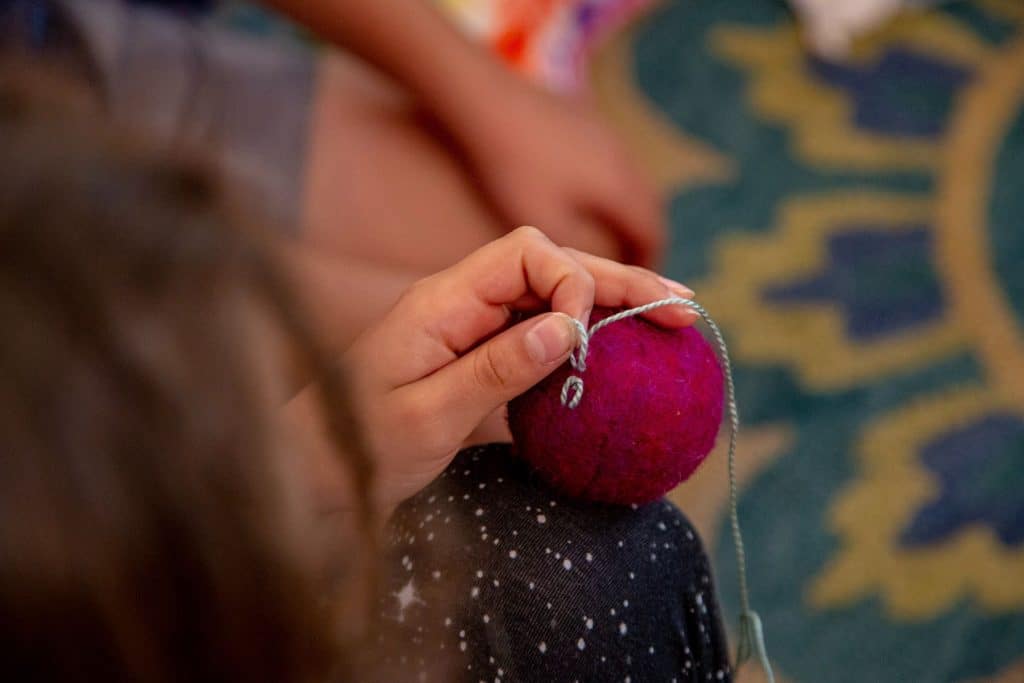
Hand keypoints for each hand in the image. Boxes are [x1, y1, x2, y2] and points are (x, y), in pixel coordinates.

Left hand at [344, 227, 694, 511]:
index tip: (589, 335)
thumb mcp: (427, 415)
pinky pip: (538, 333)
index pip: (526, 254)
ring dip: (610, 306)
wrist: (315, 470)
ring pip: (551, 298)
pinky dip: (583, 339)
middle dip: (617, 281)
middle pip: (550, 267)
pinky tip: (619, 355)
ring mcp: (470, 327)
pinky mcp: (477, 355)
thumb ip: (496, 368)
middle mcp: (460, 302)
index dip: (572, 280)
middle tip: (681, 305)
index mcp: (442, 301)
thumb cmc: (356, 445)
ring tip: (668, 320)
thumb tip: (570, 326)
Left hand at [449, 73, 666, 266]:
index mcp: (620, 188)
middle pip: (648, 212)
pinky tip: (581, 201)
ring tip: (606, 240)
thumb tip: (598, 282)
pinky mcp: (586, 123)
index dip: (649, 268)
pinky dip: (609, 193)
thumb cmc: (514, 166)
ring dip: (625, 217)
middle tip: (627, 271)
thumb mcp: (546, 222)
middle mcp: (624, 161)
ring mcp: (607, 138)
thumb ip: (578, 256)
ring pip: (630, 188)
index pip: (652, 236)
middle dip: (641, 244)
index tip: (639, 292)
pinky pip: (611, 167)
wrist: (487, 97)